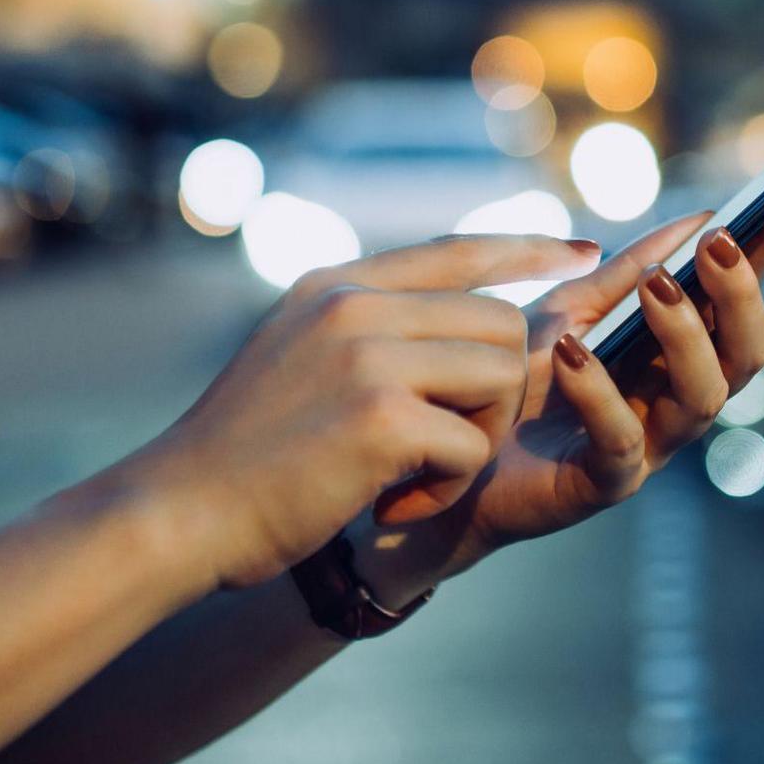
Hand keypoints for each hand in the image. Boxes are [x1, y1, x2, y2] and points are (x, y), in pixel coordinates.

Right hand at [104, 234, 600, 592]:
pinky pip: (474, 446)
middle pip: (502, 322)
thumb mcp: (296, 354)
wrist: (177, 513)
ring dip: (475, 441)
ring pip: (501, 377)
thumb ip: (365, 325)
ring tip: (410, 476)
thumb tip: (458, 308)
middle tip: (443, 446)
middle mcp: (354, 306)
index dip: (530, 251)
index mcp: (336, 285)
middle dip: (498, 391)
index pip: (459, 250)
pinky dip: (447, 489)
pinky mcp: (382, 419)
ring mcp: (368, 357)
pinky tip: (391, 504)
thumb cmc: (243, 453)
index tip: (586, 252)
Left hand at [353, 182, 763, 600]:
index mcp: (680, 354)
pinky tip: (573, 352)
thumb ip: (627, 273)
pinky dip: (601, 392)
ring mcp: (650, 446)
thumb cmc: (517, 384)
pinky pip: (623, 442)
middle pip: (747, 353)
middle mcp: (678, 400)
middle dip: (742, 296)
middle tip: (718, 246)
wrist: (452, 459)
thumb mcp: (571, 311)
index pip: (741, 297)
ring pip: (705, 398)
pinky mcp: (604, 485)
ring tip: (656, 288)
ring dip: (687, 336)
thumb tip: (699, 218)